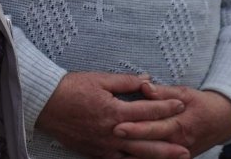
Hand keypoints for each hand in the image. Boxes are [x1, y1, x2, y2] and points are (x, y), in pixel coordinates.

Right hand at [37, 72, 187, 158]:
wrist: (43, 103)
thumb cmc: (70, 88)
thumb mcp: (99, 79)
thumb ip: (125, 81)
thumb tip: (147, 79)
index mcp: (114, 111)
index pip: (147, 111)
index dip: (166, 107)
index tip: (180, 105)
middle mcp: (112, 132)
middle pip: (147, 140)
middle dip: (169, 144)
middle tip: (187, 146)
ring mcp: (103, 145)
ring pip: (135, 155)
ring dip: (156, 157)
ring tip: (173, 158)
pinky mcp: (94, 152)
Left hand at [114, 85, 230, 156]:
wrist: (221, 122)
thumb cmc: (199, 104)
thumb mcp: (184, 93)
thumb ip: (163, 91)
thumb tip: (145, 86)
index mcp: (180, 125)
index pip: (154, 128)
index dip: (136, 128)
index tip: (117, 126)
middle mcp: (178, 143)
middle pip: (150, 146)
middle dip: (129, 142)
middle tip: (110, 136)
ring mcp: (178, 154)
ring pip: (152, 158)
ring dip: (132, 153)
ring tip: (110, 148)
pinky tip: (122, 156)